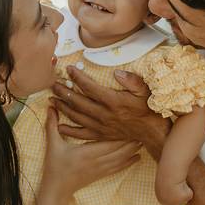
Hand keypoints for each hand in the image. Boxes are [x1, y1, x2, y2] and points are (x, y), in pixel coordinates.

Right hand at [41, 106, 141, 195]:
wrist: (57, 190)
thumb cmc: (54, 166)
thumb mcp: (53, 144)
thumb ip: (52, 125)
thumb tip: (50, 106)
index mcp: (88, 152)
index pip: (110, 141)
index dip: (122, 133)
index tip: (131, 122)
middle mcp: (98, 161)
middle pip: (120, 149)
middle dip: (131, 139)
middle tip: (142, 128)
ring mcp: (101, 169)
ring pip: (122, 158)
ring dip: (133, 149)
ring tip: (143, 139)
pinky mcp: (102, 175)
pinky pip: (119, 168)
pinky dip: (129, 162)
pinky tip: (138, 157)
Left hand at [51, 66, 171, 159]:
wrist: (151, 131)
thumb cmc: (148, 108)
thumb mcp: (144, 90)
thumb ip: (132, 80)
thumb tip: (117, 72)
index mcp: (113, 101)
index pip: (90, 87)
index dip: (77, 77)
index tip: (68, 69)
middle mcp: (104, 114)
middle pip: (78, 101)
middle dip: (64, 91)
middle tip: (53, 84)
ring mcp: (101, 126)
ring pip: (77, 116)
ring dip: (63, 107)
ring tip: (52, 99)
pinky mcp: (101, 135)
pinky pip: (82, 133)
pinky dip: (69, 130)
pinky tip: (59, 125)